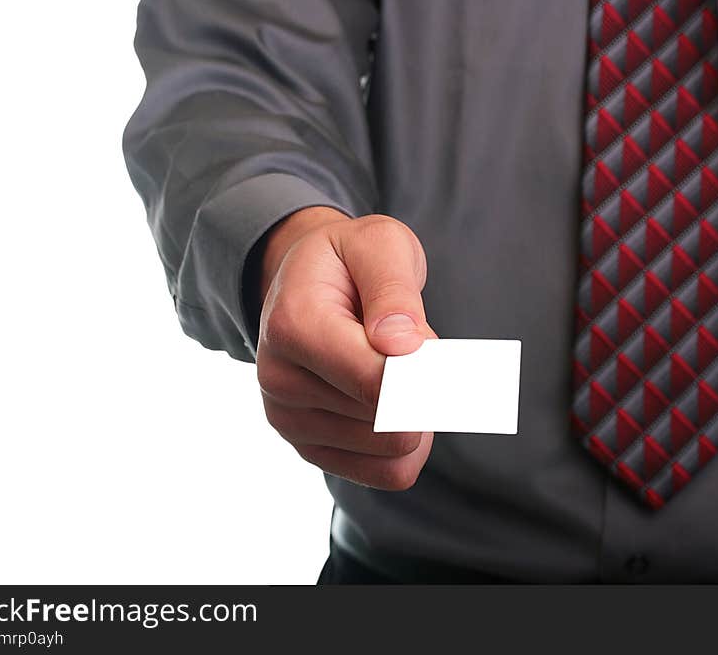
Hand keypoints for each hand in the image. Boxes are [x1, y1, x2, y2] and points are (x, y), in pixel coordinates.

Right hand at [255, 207, 434, 489]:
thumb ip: (393, 290)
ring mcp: (290, 421)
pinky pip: (387, 473)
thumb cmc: (349, 262)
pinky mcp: (310, 448)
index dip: (427, 373)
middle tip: (413, 347)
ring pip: (394, 449)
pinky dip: (411, 444)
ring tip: (395, 370)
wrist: (307, 282)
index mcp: (293, 325)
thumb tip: (403, 346)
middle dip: (423, 386)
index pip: (376, 382)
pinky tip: (401, 407)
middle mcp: (279, 380)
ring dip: (418, 413)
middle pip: (390, 419)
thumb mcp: (379, 245)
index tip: (438, 346)